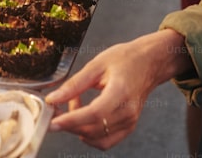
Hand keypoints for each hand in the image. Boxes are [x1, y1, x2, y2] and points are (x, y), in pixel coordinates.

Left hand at [45, 30, 187, 149]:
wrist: (149, 63)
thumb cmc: (125, 59)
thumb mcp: (96, 65)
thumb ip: (74, 84)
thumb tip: (54, 98)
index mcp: (121, 92)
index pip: (95, 114)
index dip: (72, 120)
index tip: (53, 121)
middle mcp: (128, 111)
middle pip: (94, 129)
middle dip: (69, 124)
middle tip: (56, 109)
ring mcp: (130, 122)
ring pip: (97, 138)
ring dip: (78, 128)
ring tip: (73, 106)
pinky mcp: (128, 127)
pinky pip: (105, 141)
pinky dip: (90, 134)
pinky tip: (83, 117)